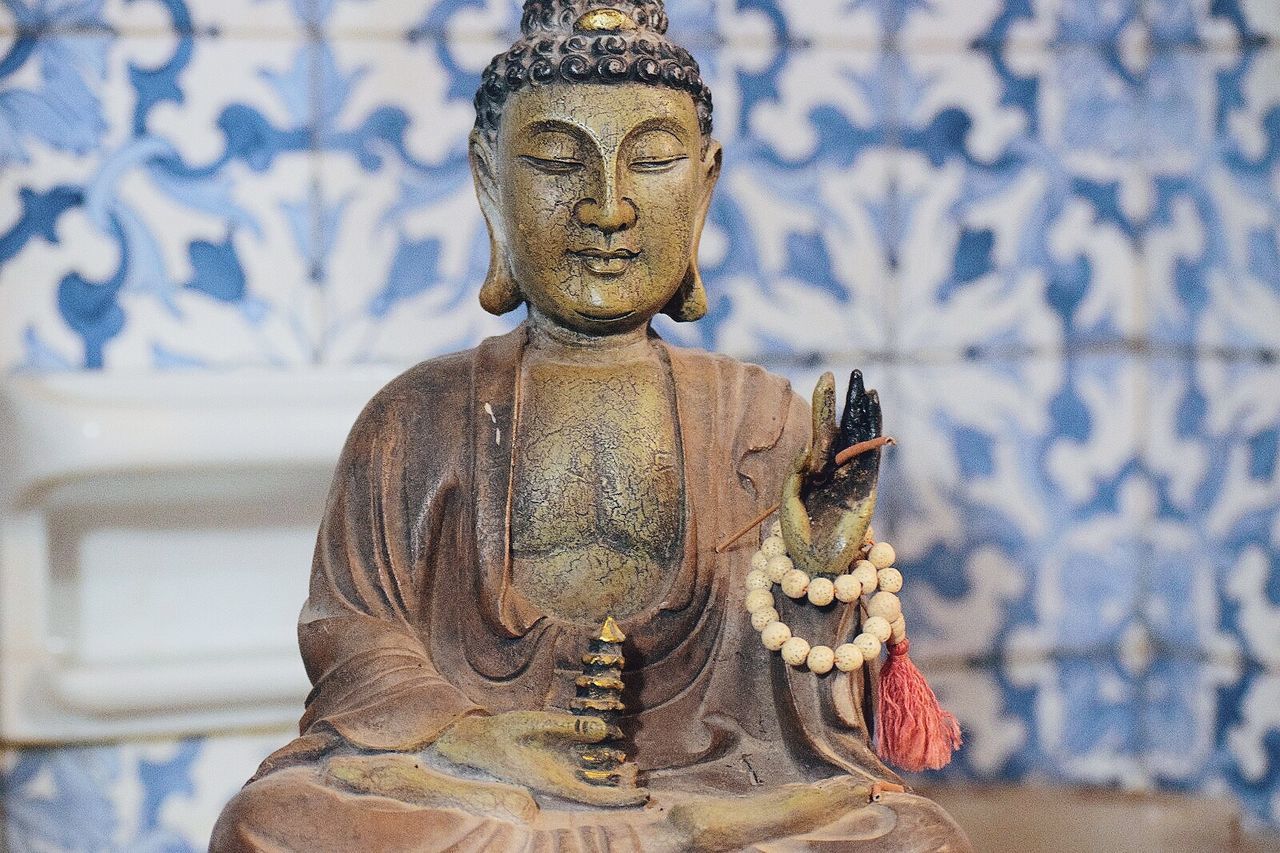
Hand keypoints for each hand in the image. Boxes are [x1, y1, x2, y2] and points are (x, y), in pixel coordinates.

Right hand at [432, 710, 648, 807]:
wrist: (470, 745)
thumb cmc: (499, 735)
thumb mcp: (534, 724)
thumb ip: (569, 727)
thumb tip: (603, 730)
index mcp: (551, 784)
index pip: (594, 799)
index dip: (621, 800)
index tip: (646, 798)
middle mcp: (555, 787)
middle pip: (598, 797)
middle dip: (624, 796)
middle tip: (654, 796)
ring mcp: (553, 780)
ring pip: (591, 785)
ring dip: (613, 779)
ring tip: (637, 772)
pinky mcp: (550, 770)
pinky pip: (580, 773)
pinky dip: (598, 767)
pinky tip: (613, 755)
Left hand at [779, 370, 881, 576]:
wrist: (816, 566)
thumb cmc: (796, 537)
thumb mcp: (789, 498)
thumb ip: (797, 469)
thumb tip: (812, 446)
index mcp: (814, 469)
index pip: (821, 429)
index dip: (825, 404)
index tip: (827, 376)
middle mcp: (835, 469)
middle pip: (845, 426)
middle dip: (848, 400)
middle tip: (854, 371)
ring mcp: (853, 476)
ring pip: (862, 436)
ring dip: (864, 410)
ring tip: (866, 384)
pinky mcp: (868, 487)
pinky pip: (873, 454)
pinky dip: (876, 432)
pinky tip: (875, 411)